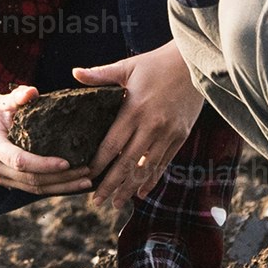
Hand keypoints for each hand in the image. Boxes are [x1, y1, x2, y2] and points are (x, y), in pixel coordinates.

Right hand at [0, 85, 93, 196]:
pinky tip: (75, 183)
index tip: (67, 162)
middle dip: (60, 178)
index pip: (20, 161)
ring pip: (35, 189)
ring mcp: (1, 177)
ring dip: (62, 186)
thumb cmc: (3, 109)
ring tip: (86, 180)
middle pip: (31, 179)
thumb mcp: (10, 99)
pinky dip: (56, 187)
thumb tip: (32, 92)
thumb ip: (20, 95)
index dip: (43, 164)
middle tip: (86, 171)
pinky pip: (35, 189)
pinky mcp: (11, 183)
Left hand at [75, 45, 206, 216]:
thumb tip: (74, 73)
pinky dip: (152, 179)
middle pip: (128, 163)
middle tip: (97, 201)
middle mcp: (152, 125)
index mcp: (135, 109)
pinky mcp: (180, 136)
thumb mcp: (127, 67)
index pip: (113, 144)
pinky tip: (141, 192)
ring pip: (146, 168)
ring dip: (130, 188)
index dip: (99, 163)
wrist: (193, 64)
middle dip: (111, 184)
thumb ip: (100, 75)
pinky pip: (164, 163)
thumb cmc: (156, 64)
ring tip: (116, 203)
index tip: (86, 177)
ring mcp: (168, 133)